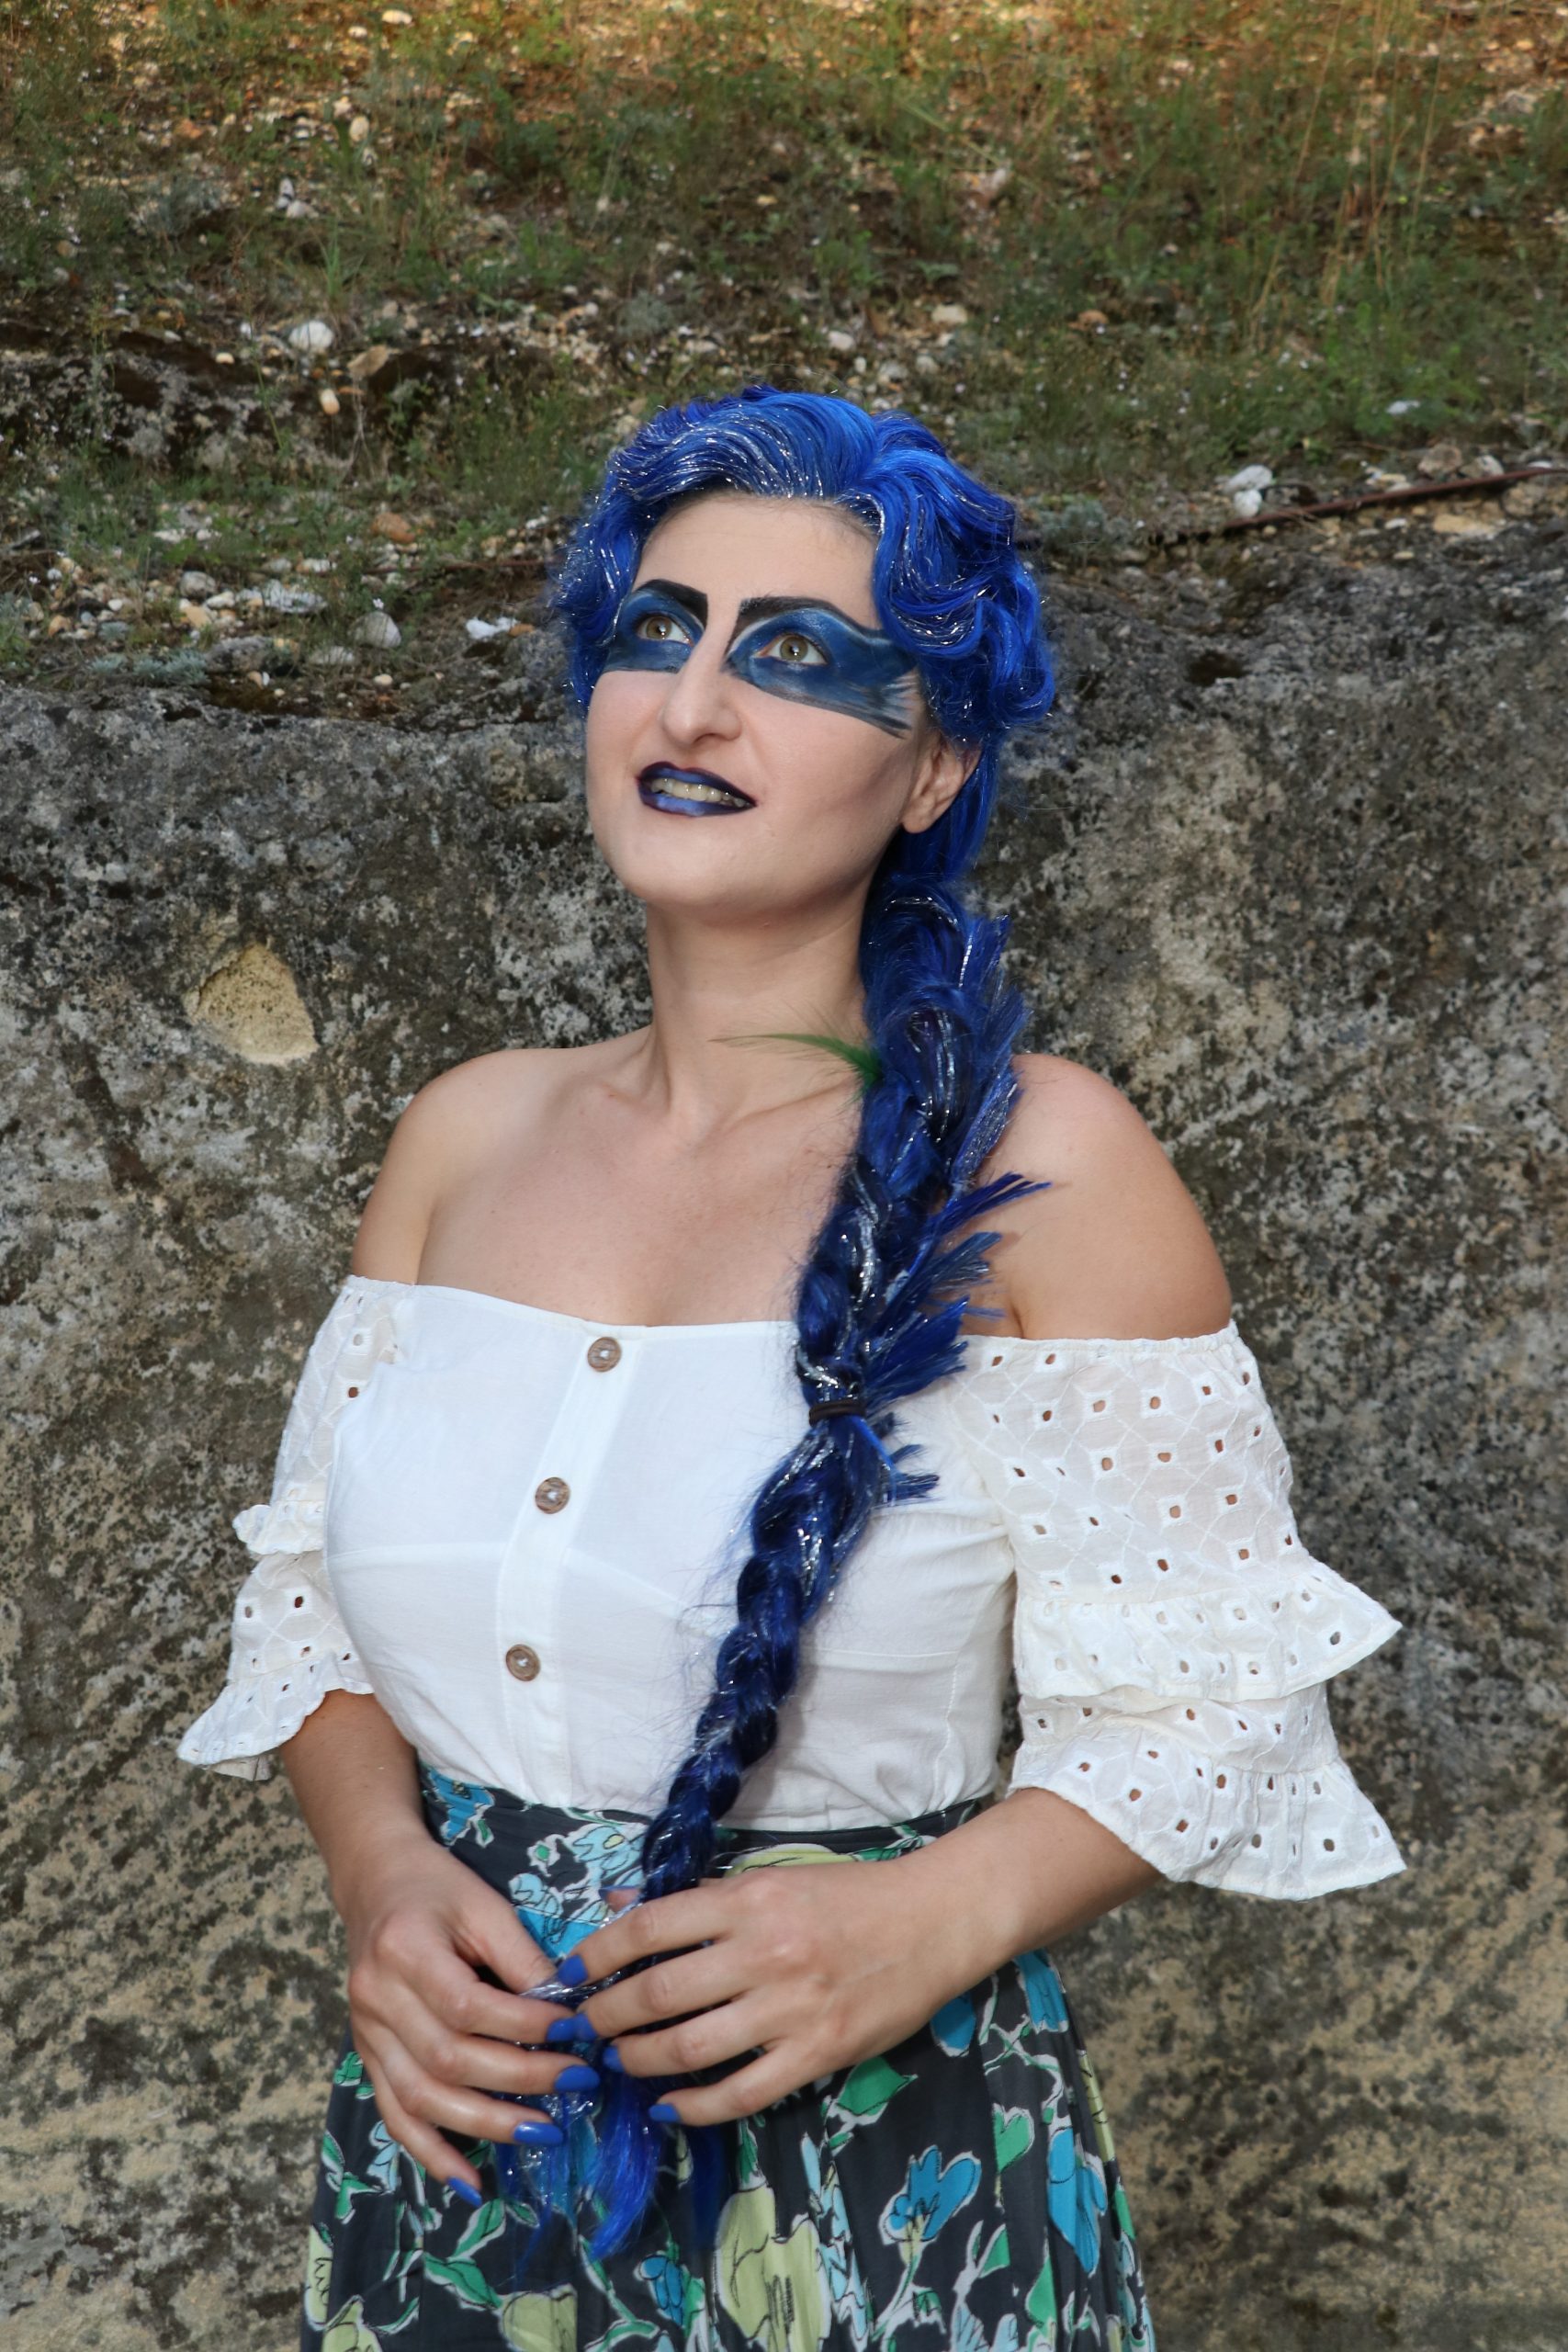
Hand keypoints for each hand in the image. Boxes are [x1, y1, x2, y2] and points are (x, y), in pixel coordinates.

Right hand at [339, 1831, 590, 2195]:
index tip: (576, 2033)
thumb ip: (521, 1956)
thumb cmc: (437, 1888)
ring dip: (484, 2124)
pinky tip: (470, 2180)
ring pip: (420, 2098)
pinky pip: (394, 2115)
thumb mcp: (483, 1904)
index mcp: (404, 1950)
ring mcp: (365, 2033)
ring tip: (543, 2132)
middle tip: (577, 2084)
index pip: (468, 2006)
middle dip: (518, 2079)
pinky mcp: (366, 2056)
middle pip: (447, 2058)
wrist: (374, 1881)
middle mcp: (376, 1998)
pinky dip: (431, 2152)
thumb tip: (570, 2009)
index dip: (524, 2026)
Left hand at [569, 1852, 969, 2126]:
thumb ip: (699, 1898)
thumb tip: (620, 1908)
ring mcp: (791, 2009)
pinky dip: (695, 2105)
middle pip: (659, 1993)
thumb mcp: (771, 1879)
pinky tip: (667, 2105)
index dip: (598, 1952)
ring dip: (640, 2059)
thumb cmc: (848, 1894)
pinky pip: (741, 2092)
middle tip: (582, 2027)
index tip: (568, 1973)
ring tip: (618, 2061)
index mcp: (750, 1901)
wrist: (932, 1921)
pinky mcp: (817, 2054)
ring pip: (691, 2047)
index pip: (651, 1927)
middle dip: (606, 2014)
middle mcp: (765, 1954)